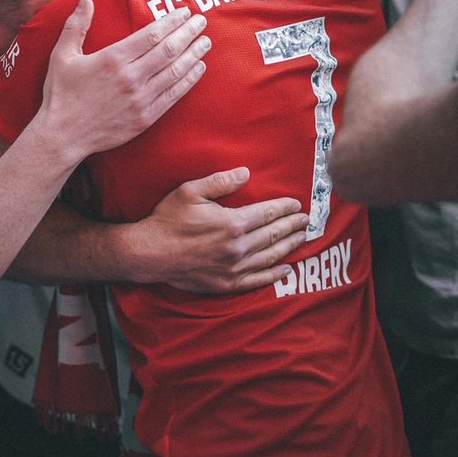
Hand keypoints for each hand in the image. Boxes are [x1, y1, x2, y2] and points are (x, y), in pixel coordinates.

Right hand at [41, 0, 210, 160]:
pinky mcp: (145, 118)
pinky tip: (199, 69)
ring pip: (175, 72)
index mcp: (113, 59)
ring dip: (193, 54)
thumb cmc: (61, 94)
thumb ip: (77, 25)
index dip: (171, 21)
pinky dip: (189, 80)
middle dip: (188, 33)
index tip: (183, 12)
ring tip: (205, 42)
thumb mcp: (62, 55)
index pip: (151, 35)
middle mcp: (131, 78)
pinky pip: (174, 96)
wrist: (62, 136)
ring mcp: (140, 99)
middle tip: (201, 21)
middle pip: (168, 50)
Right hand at [139, 168, 307, 291]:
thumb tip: (246, 173)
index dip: (284, 208)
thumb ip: (221, 181)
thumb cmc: (168, 219)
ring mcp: (233, 268)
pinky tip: (286, 269)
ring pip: (269, 257)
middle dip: (292, 226)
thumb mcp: (191, 191)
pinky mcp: (226, 283)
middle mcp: (237, 247)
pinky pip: (257, 280)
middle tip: (306, 221)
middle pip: (273, 235)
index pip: (267, 214)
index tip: (296, 205)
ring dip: (289, 247)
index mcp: (232, 223)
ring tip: (302, 239)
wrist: (151, 254)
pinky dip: (274, 275)